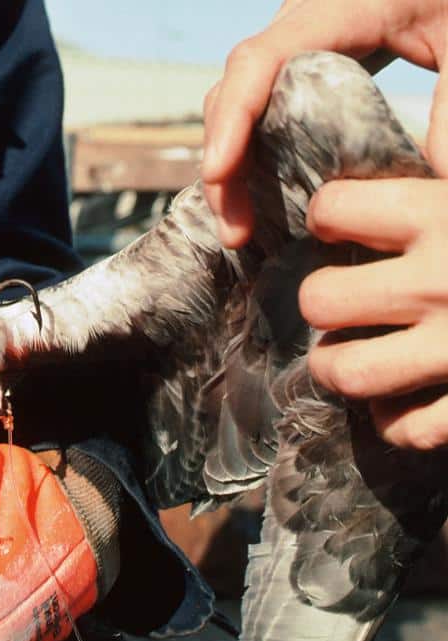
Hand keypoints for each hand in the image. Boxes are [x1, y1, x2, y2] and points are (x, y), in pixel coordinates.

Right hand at [201, 0, 447, 246]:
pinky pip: (256, 112)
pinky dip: (249, 159)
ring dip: (229, 170)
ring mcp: (292, 46)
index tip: (218, 173)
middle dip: (223, 164)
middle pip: (233, 92)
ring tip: (240, 229)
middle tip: (235, 230)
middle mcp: (298, 25)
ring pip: (236, 107)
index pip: (260, 60)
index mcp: (336, 8)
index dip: (232, 117)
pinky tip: (261, 203)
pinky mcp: (298, 67)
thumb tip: (437, 184)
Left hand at [302, 177, 447, 448]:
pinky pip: (408, 428)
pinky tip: (408, 397)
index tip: (346, 222)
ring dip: (342, 367)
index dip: (333, 214)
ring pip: (348, 371)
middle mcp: (444, 281)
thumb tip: (431, 97)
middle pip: (321, 300)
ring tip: (356, 354)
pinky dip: (398, 420)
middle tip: (349, 301)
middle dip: (325, 300)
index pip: (333, 208)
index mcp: (446, 214)